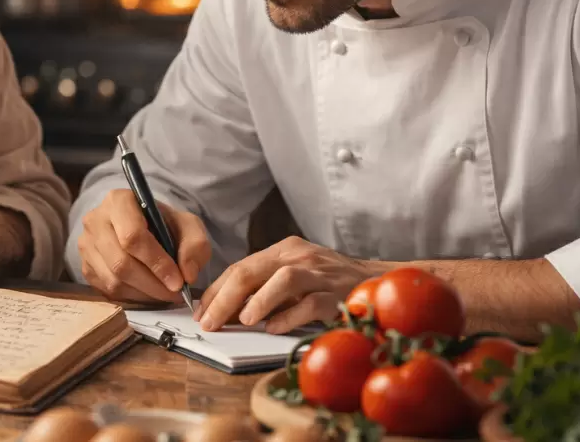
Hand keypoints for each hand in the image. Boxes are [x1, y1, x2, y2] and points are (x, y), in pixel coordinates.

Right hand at [77, 187, 210, 302]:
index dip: (157, 262)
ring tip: (165, 293)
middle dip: (153, 283)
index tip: (178, 281)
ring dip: (144, 293)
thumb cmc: (164, 224)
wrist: (142, 227)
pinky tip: (149, 291)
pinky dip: (133, 297)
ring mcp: (86, 245)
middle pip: (121, 262)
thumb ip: (195, 245)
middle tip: (175, 293)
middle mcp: (95, 220)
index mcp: (118, 201)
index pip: (133, 236)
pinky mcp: (85, 267)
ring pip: (113, 280)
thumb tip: (188, 274)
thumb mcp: (188, 225)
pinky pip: (108, 291)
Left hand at [196, 236, 374, 333]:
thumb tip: (225, 311)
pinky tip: (274, 329)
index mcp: (285, 249)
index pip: (241, 266)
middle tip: (209, 321)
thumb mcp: (294, 277)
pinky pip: (312, 303)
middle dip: (225, 297)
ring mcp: (320, 273)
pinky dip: (290, 316)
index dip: (217, 289)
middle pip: (253, 270)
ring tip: (242, 320)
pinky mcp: (339, 293)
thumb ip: (264, 288)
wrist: (379, 281)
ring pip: (284, 279)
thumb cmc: (330, 283)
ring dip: (259, 300)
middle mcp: (299, 255)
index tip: (200, 311)